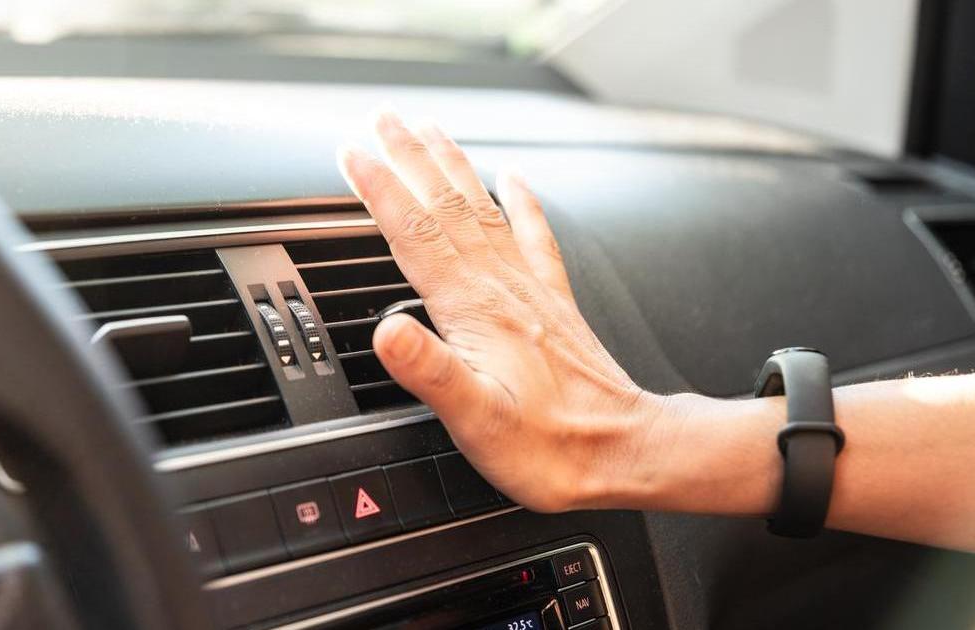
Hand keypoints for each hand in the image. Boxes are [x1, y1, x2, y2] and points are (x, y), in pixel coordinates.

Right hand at [337, 111, 671, 511]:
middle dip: (409, 156)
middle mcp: (502, 287)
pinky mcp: (551, 301)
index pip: (414, 233)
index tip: (352, 153)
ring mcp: (528, 289)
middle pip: (445, 204)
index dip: (379, 189)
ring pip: (481, 207)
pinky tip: (515, 177)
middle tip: (383, 117)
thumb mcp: (477, 420)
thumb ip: (430, 371)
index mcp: (475, 309)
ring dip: (451, 164)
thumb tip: (386, 332)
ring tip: (429, 129)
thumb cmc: (550, 446)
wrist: (622, 451)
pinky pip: (532, 234)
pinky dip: (521, 199)